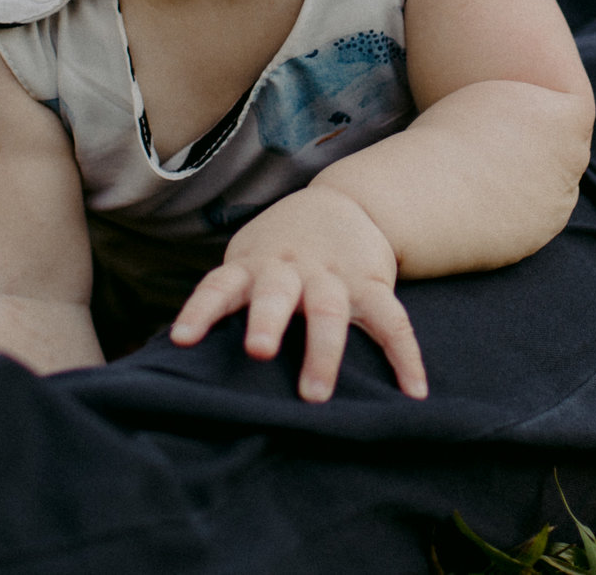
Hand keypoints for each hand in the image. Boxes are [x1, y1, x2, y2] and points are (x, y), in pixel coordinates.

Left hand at [168, 185, 426, 401]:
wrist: (345, 202)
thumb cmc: (281, 249)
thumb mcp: (251, 260)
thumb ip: (232, 297)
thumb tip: (183, 355)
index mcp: (254, 265)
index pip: (219, 286)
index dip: (200, 311)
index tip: (182, 339)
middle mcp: (290, 269)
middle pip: (276, 293)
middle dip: (267, 320)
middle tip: (258, 351)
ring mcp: (333, 276)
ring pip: (328, 311)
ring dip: (322, 350)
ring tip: (316, 394)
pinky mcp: (371, 284)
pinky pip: (391, 321)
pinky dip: (404, 357)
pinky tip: (413, 392)